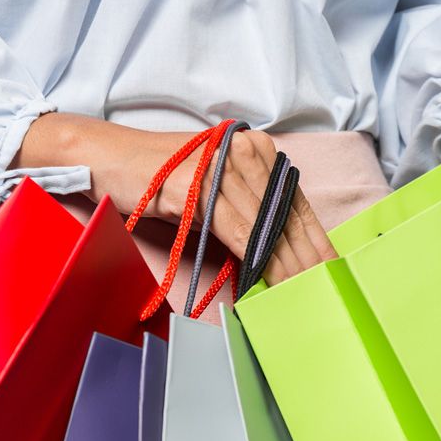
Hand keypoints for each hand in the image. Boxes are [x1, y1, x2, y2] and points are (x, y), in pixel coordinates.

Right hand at [11, 114, 336, 285]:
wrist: (107, 157)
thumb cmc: (158, 177)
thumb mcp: (213, 187)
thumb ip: (246, 207)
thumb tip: (279, 248)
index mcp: (255, 148)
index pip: (292, 202)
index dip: (315, 239)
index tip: (333, 268)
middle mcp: (243, 150)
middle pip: (282, 215)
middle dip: (305, 258)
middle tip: (324, 289)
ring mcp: (220, 166)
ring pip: (263, 225)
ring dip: (283, 265)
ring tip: (300, 292)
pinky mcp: (197, 184)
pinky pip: (235, 228)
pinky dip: (253, 256)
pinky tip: (265, 277)